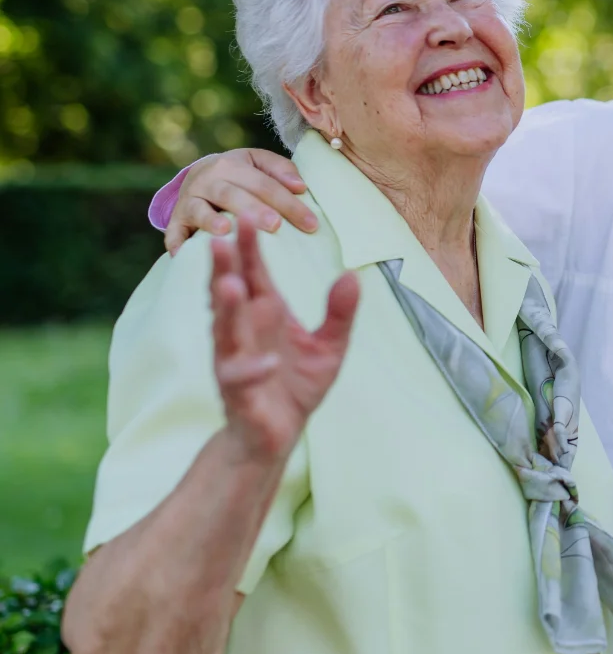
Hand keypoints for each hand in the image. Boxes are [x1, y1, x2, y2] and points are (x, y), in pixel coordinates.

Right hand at [165, 149, 317, 254]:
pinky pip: (174, 232)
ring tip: (228, 231)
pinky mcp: (176, 220)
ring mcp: (189, 200)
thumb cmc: (240, 174)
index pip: (264, 184)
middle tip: (276, 226)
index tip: (311, 224)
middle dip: (255, 210)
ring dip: (212, 220)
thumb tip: (300, 187)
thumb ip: (280, 170)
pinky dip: (177, 243)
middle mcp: (207, 180)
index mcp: (232, 165)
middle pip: (233, 195)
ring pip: (200, 209)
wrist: (199, 176)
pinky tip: (184, 256)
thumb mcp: (258, 163)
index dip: (288, 203)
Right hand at [210, 215, 359, 460]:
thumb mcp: (330, 347)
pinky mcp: (239, 394)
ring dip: (226, 310)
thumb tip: (352, 276)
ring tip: (228, 285)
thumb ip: (340, 314)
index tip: (246, 217)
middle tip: (218, 239)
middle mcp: (245, 331)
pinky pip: (240, 379)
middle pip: (230, 294)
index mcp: (265, 313)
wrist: (277, 436)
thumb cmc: (296, 385)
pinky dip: (252, 370)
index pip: (254, 274)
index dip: (249, 249)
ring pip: (225, 331)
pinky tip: (268, 362)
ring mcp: (237, 361)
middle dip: (224, 268)